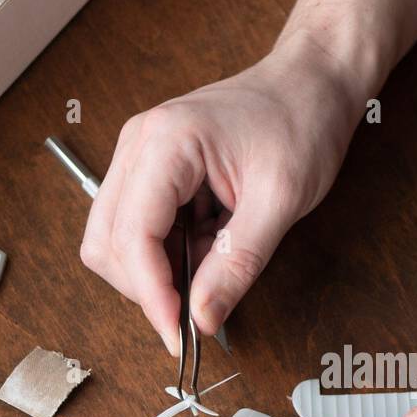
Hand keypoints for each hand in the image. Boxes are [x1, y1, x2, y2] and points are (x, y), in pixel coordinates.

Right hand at [80, 32, 364, 352]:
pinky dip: (168, 256)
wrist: (310, 83)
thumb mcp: (281, 200)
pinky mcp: (152, 173)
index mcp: (166, 143)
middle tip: (197, 311)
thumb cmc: (301, 122)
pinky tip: (208, 249)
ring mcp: (140, 159)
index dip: (152, 294)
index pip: (132, 237)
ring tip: (213, 267)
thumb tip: (202, 319)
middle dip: (146, 288)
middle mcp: (139, 147)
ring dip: (156, 273)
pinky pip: (139, 230)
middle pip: (106, 244)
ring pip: (114, 241)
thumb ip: (238, 263)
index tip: (181, 333)